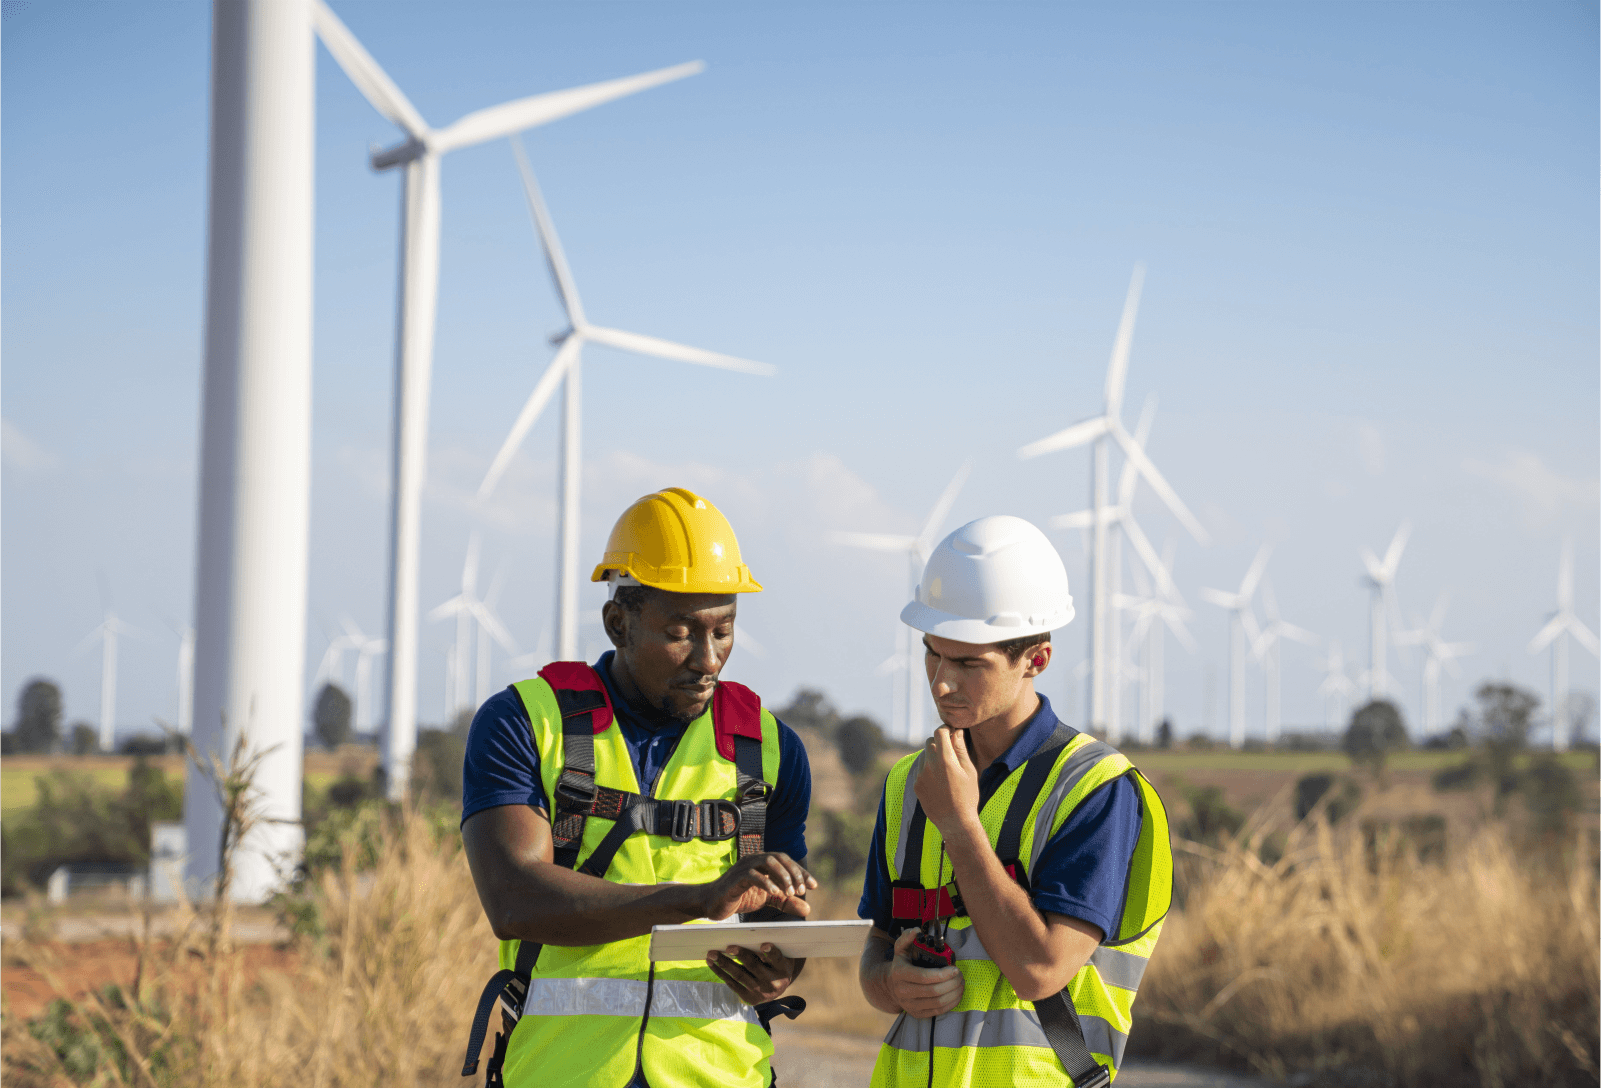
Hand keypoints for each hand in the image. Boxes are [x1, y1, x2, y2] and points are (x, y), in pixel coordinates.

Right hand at [700, 852, 817, 920]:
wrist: (712, 904)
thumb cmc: (739, 898)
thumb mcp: (767, 900)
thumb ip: (786, 902)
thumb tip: (808, 908)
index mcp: (763, 862)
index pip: (786, 861)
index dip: (801, 872)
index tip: (813, 885)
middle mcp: (754, 859)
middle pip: (780, 858)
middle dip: (794, 873)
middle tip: (801, 890)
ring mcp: (744, 866)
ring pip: (768, 861)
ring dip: (782, 876)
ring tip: (789, 892)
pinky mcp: (735, 878)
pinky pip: (753, 874)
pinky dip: (766, 882)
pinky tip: (775, 893)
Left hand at [707, 943, 802, 1004]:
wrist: (778, 989)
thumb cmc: (776, 966)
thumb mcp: (779, 958)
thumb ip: (768, 950)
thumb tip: (747, 941)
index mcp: (783, 969)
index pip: (777, 958)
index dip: (770, 952)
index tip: (764, 945)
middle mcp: (773, 984)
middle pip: (754, 966)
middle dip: (740, 955)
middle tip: (728, 947)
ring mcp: (760, 993)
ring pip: (739, 975)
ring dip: (723, 964)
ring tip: (712, 954)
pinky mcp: (749, 999)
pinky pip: (732, 984)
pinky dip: (721, 973)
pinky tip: (712, 964)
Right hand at [884, 929, 963, 1018]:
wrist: (890, 986)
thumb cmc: (901, 964)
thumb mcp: (901, 949)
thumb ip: (907, 937)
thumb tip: (916, 931)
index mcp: (899, 973)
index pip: (924, 977)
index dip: (942, 974)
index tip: (955, 969)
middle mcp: (903, 991)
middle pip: (933, 991)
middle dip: (951, 983)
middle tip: (960, 975)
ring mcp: (909, 1005)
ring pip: (938, 1003)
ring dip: (954, 993)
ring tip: (960, 983)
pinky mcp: (917, 1014)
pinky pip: (938, 1011)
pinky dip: (951, 1003)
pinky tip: (956, 994)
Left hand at [914, 725, 979, 831]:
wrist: (955, 822)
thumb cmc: (968, 796)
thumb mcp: (969, 771)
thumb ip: (960, 749)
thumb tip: (956, 732)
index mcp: (945, 760)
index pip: (939, 733)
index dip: (946, 729)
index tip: (951, 731)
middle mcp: (930, 766)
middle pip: (929, 742)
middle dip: (939, 742)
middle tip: (950, 750)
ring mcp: (920, 776)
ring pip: (924, 755)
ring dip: (933, 756)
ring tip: (946, 770)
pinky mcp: (916, 785)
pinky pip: (921, 769)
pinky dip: (928, 769)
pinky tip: (939, 781)